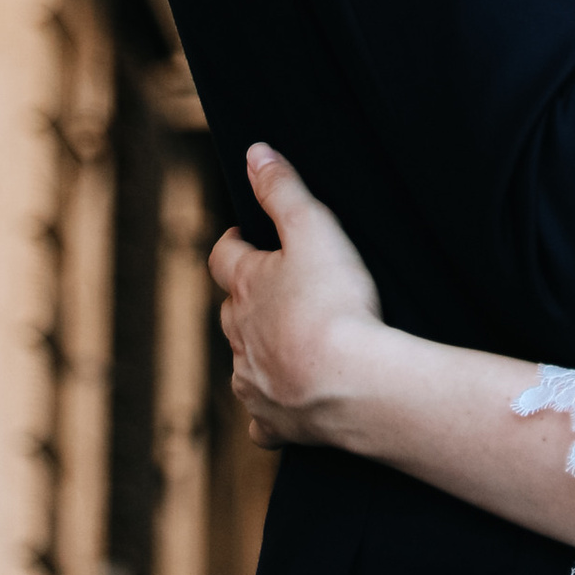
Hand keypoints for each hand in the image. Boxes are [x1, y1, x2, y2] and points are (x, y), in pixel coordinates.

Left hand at [210, 144, 388, 446]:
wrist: (352, 382)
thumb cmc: (335, 301)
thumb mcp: (313, 227)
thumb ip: (283, 189)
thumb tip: (255, 153)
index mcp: (247, 286)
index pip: (223, 256)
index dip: (231, 243)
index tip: (242, 236)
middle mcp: (240, 337)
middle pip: (230, 311)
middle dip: (244, 298)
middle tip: (270, 287)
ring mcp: (254, 382)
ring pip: (242, 362)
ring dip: (255, 350)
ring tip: (281, 341)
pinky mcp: (276, 422)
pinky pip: (261, 419)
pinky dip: (268, 409)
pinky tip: (282, 404)